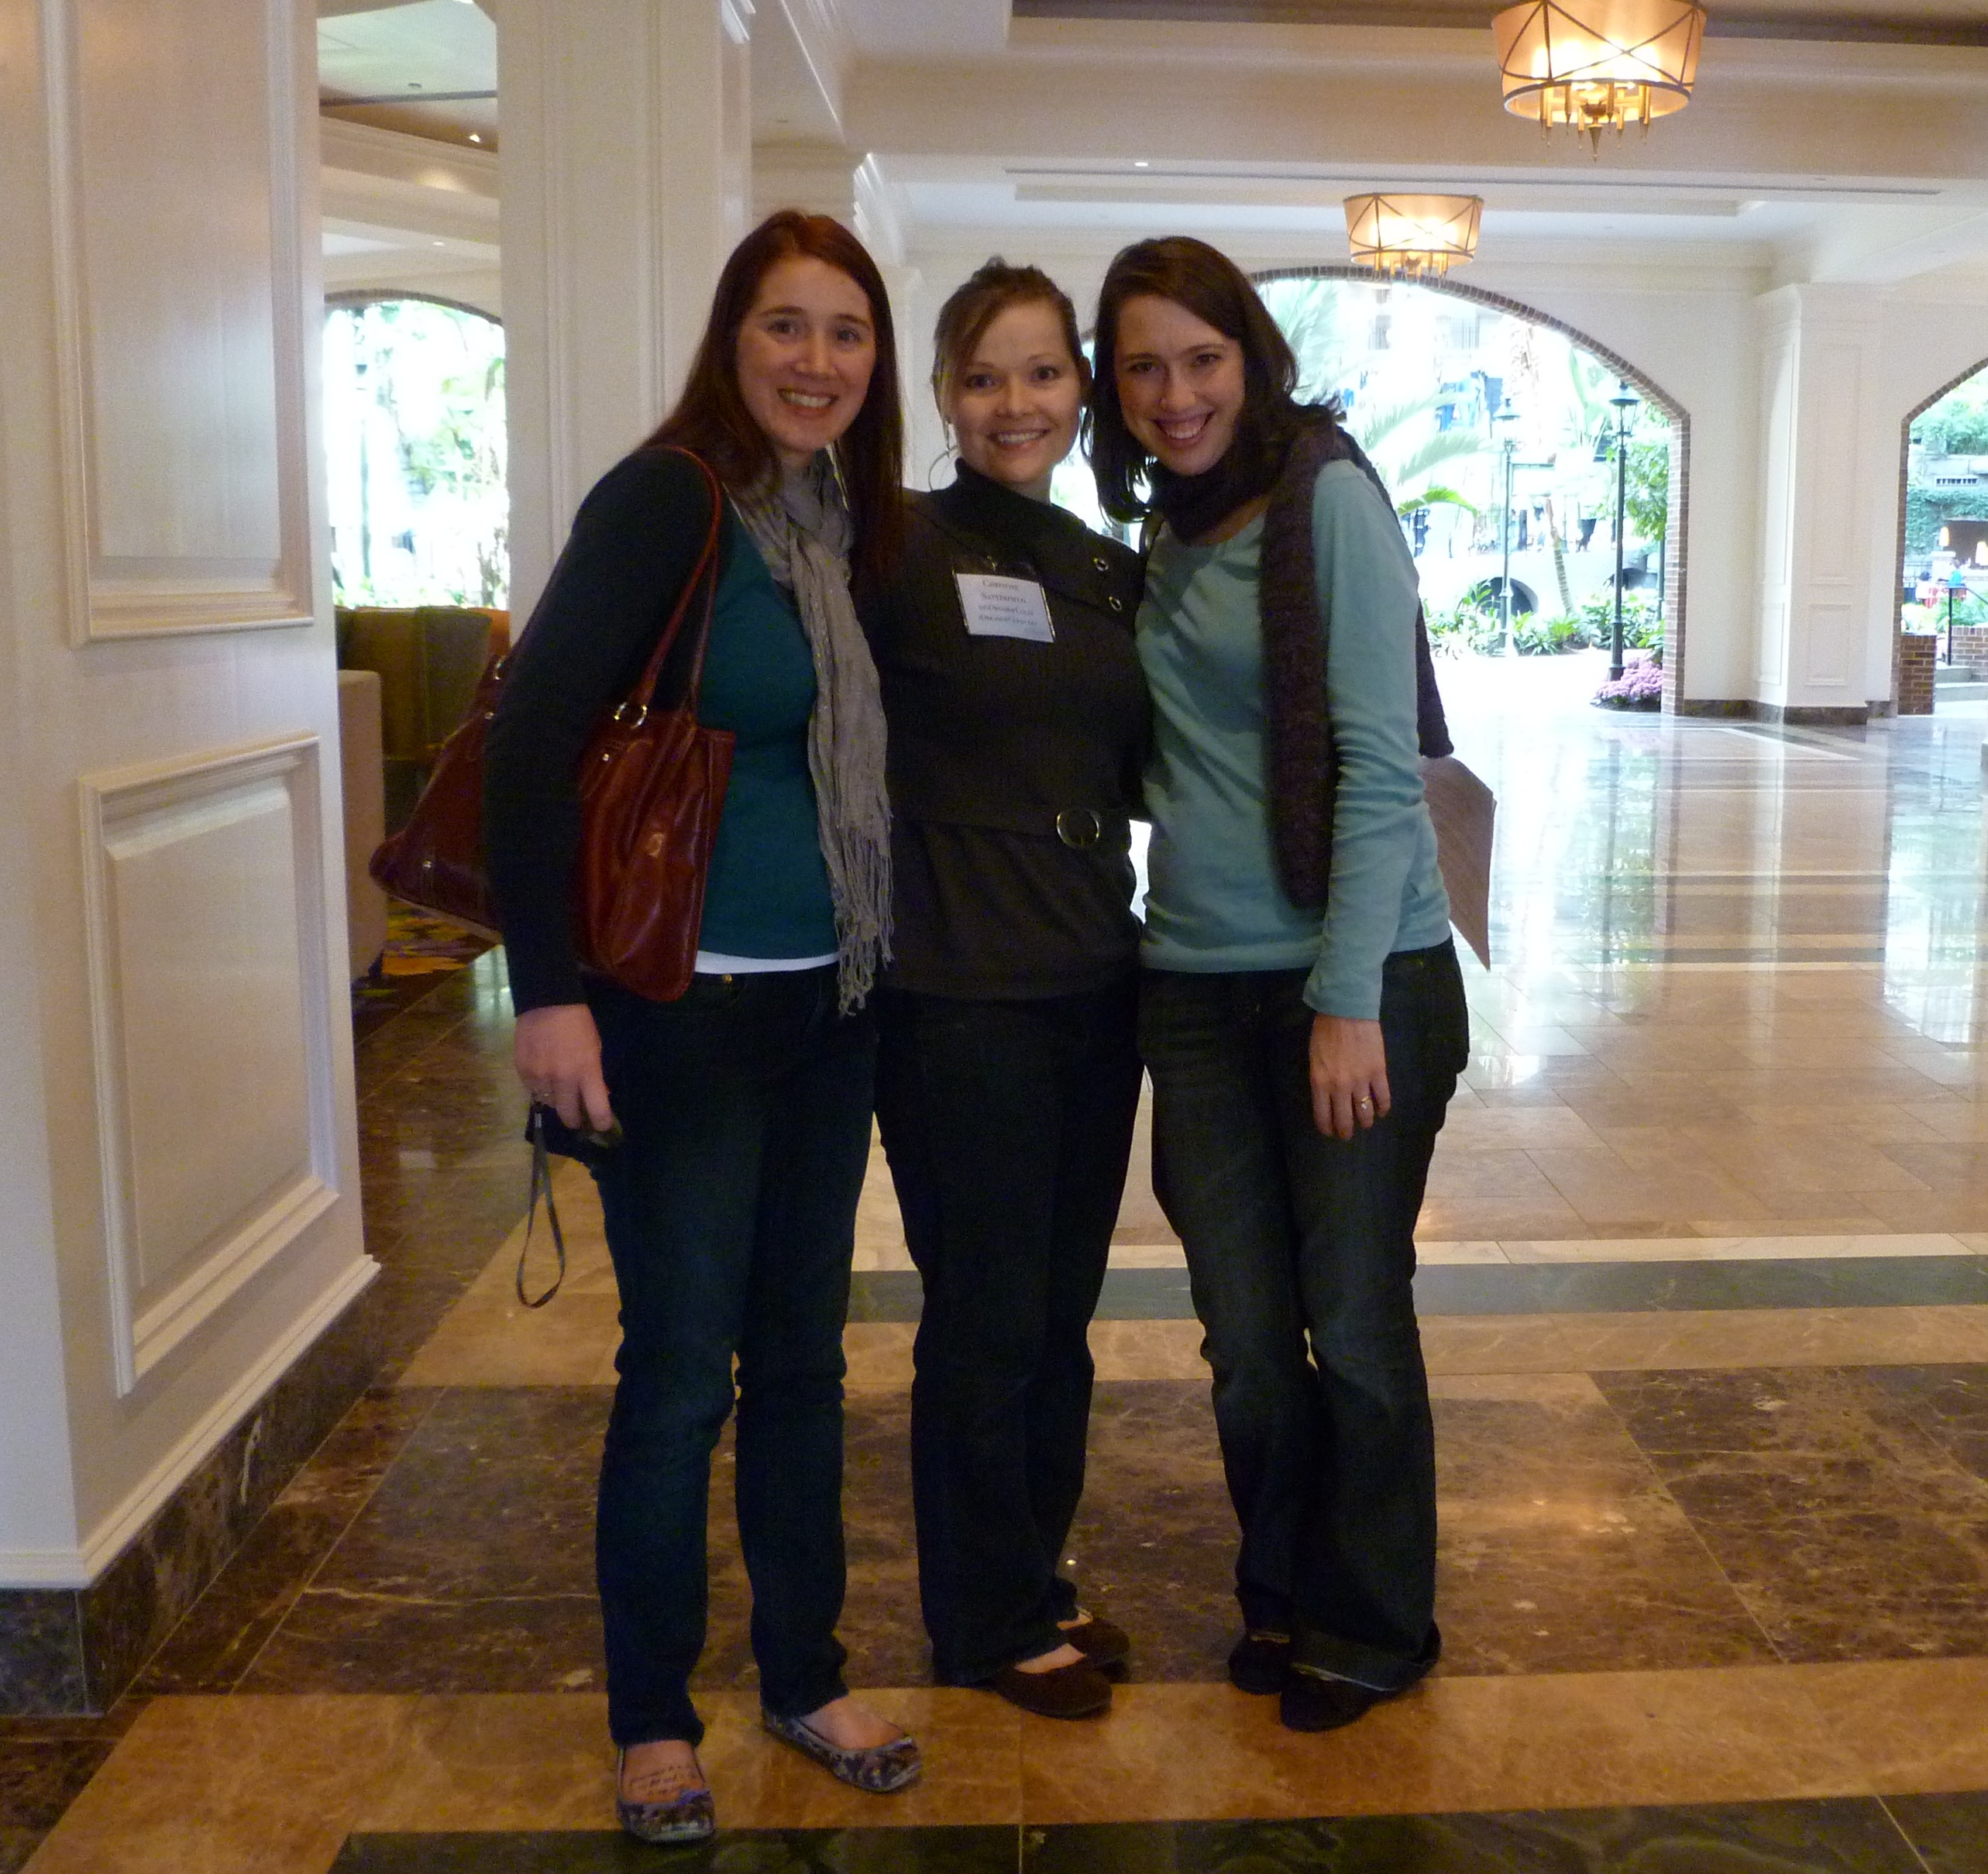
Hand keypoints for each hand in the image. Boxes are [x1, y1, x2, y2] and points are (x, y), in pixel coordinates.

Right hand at [514, 1003, 614, 1132]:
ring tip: (559, 1091)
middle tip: (577, 1120)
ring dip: (556, 1101)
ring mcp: (540, 1076)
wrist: (546, 1002)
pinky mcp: (522, 1071)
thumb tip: (598, 1096)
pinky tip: (544, 1077)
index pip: (597, 1109)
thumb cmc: (578, 1024)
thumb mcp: (595, 1048)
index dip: (601, 1123)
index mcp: (586, 1071)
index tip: (602, 1128)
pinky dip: (540, 1089)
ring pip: (549, 1103)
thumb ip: (595, 1075)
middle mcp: (562, 1078)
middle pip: (568, 1115)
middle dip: (575, 1120)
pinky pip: (533, 1091)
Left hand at [1309, 1014, 1389, 1140]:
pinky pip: (1383, 1098)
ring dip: (1365, 1122)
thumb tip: (1327, 1096)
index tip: (1329, 1132)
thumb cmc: (1325, 1030)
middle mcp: (1340, 1087)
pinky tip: (1382, 1110)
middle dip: (1345, 1131)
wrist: (1346, 1010)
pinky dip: (1383, 1108)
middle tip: (1347, 1134)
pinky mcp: (1379, 1072)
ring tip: (1365, 1122)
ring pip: (1365, 1113)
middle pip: (1345, 1120)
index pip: (1323, 1116)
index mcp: (1320, 1082)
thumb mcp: (1314, 1058)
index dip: (1327, 1128)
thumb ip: (1320, 1079)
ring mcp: (1361, 1081)